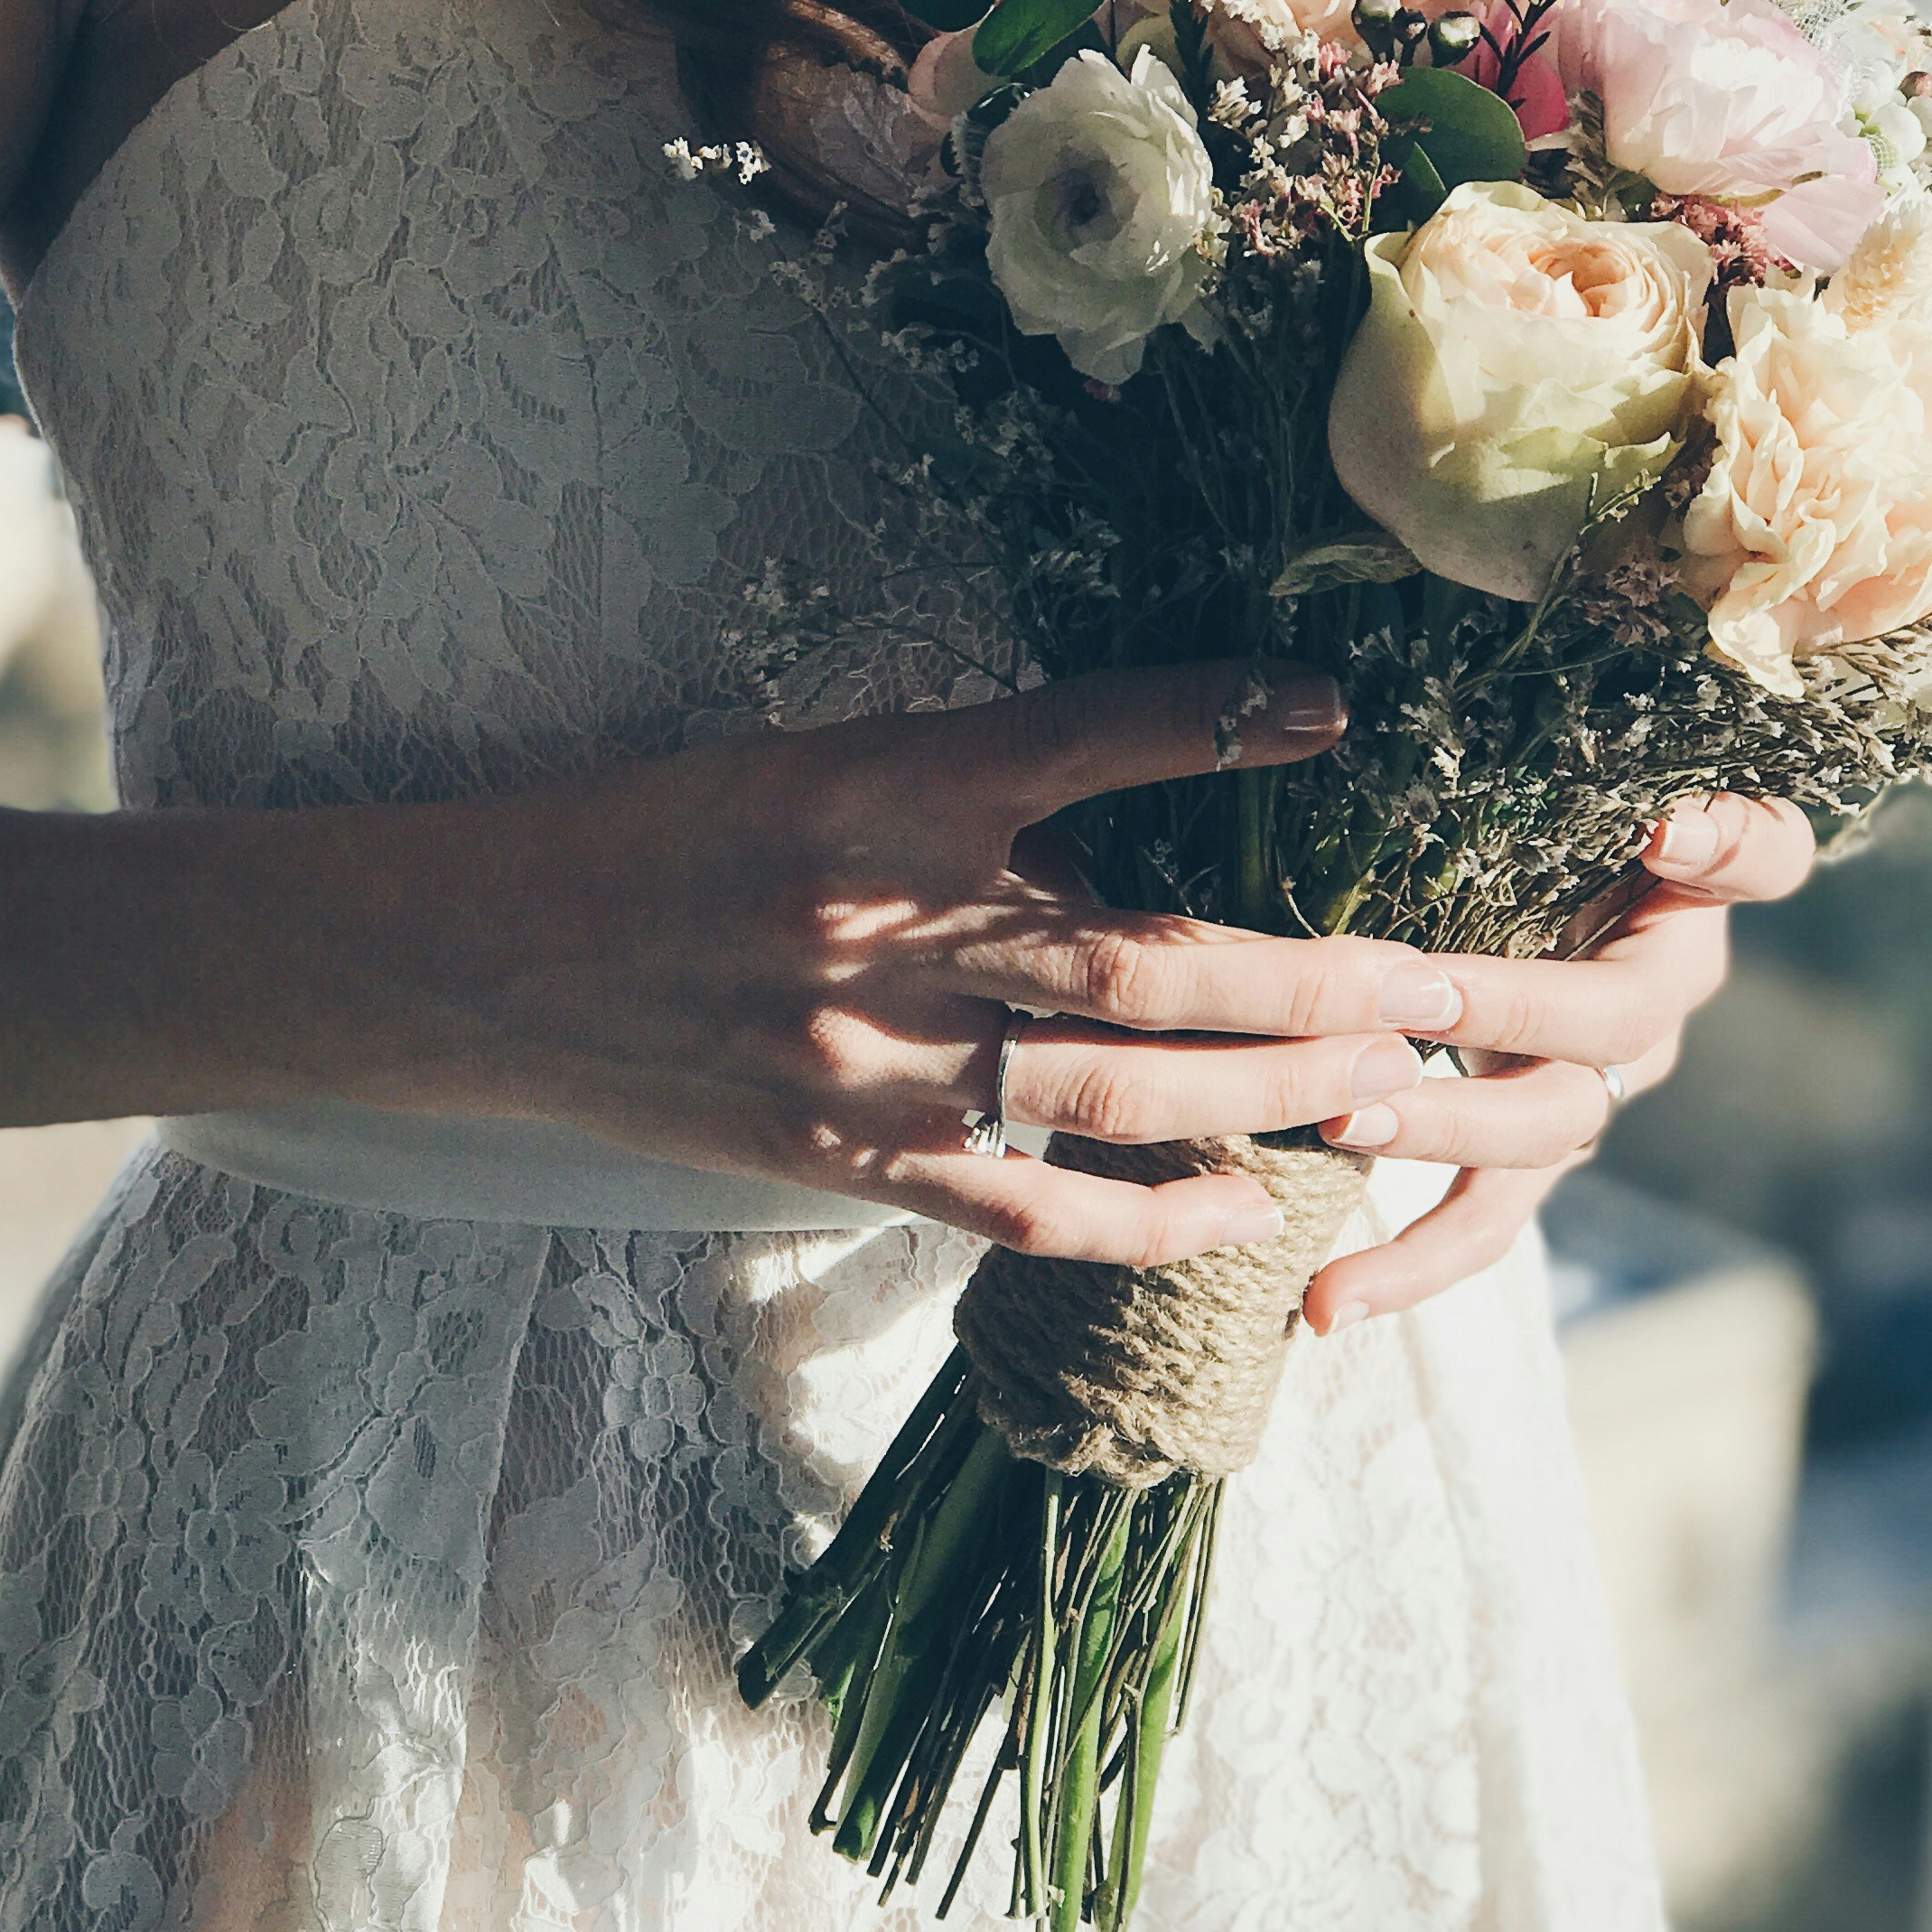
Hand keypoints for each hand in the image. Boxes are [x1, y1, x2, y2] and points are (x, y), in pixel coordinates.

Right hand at [421, 656, 1467, 1261]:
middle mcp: (882, 922)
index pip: (1082, 736)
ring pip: (1112, 1093)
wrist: (485, 957)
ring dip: (1266, 1100)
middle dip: (1315, 981)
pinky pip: (1022, 1205)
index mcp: (875, 788)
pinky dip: (1145, 1218)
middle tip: (1446, 985)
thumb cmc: (657, 838)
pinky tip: (1242, 1211)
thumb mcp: (811, 766)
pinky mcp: (838, 1157)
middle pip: (1147, 962)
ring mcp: (863, 1057)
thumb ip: (968, 797)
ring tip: (1386, 1093)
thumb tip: (1150, 832)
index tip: (1339, 713)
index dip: (1219, 721)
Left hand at [1300, 792, 1816, 1332]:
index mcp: (1682, 896)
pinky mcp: (1522, 1158)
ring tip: (1342, 1123)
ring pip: (1543, 1129)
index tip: (1662, 835)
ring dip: (1441, 1129)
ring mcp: (1590, 1085)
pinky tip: (1328, 1302)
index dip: (1720, 847)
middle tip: (1408, 1001)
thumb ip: (1590, 793)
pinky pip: (1483, 1222)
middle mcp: (1652, 996)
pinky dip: (1408, 1264)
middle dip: (1510, 1009)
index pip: (1757, 854)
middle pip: (1611, 1019)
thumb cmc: (1503, 835)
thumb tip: (1656, 826)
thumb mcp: (1542, 795)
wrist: (1467, 921)